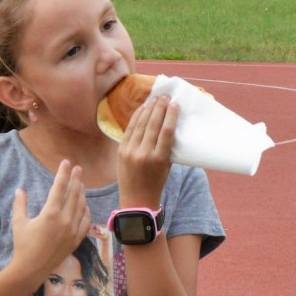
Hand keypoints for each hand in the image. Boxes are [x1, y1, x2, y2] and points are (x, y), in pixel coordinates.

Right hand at [11, 161, 89, 279]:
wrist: (31, 269)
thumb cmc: (22, 245)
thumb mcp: (18, 222)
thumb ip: (20, 204)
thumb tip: (20, 189)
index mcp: (50, 213)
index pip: (60, 187)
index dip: (64, 173)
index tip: (66, 162)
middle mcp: (65, 220)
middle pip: (74, 194)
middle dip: (76, 179)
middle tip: (78, 169)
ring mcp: (72, 231)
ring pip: (81, 207)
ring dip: (81, 193)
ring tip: (80, 184)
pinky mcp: (76, 240)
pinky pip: (85, 222)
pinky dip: (86, 212)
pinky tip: (84, 206)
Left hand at [116, 94, 176, 208]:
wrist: (136, 200)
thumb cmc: (156, 183)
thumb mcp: (167, 166)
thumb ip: (167, 147)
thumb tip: (169, 124)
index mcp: (159, 159)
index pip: (166, 132)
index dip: (171, 115)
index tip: (175, 104)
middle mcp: (143, 154)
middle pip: (153, 124)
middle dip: (159, 107)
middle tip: (165, 96)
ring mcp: (130, 151)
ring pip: (140, 124)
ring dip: (148, 109)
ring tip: (155, 98)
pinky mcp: (121, 150)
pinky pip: (129, 129)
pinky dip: (136, 117)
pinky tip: (142, 108)